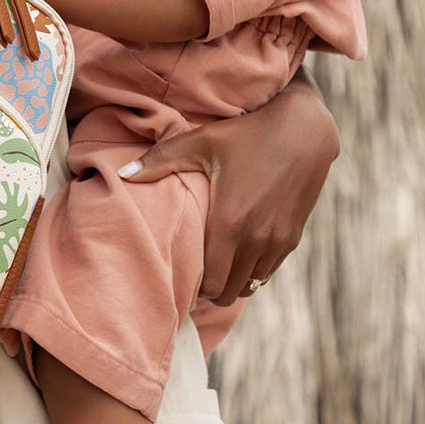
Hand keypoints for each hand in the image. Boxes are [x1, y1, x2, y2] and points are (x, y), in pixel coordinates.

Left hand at [119, 68, 338, 305]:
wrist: (303, 131)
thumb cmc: (246, 134)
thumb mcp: (200, 142)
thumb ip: (159, 161)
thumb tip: (121, 175)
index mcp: (231, 223)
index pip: (211, 284)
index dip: (193, 285)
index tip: (178, 274)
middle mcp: (257, 240)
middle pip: (229, 292)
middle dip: (209, 289)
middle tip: (190, 274)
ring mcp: (278, 242)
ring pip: (250, 286)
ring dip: (231, 282)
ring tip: (211, 266)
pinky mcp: (292, 238)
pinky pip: (268, 272)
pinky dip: (250, 272)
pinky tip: (235, 254)